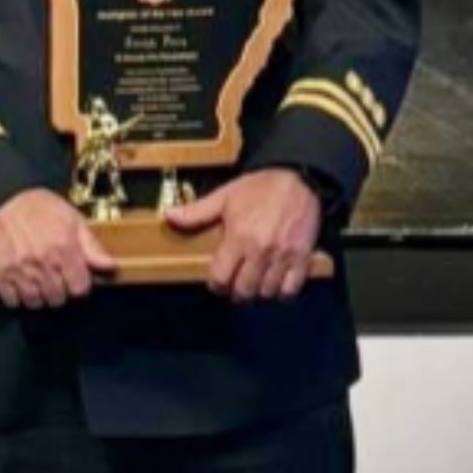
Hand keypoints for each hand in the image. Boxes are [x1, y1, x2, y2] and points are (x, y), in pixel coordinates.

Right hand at [0, 188, 115, 307]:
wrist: (2, 196)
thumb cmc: (39, 206)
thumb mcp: (73, 218)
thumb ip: (92, 245)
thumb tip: (110, 266)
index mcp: (64, 248)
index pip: (79, 289)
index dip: (79, 285)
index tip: (74, 278)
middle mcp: (42, 261)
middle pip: (57, 298)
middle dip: (59, 291)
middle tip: (55, 278)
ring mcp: (19, 269)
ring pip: (35, 302)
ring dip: (39, 296)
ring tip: (38, 282)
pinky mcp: (0, 272)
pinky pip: (12, 300)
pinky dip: (17, 297)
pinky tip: (21, 284)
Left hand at [164, 169, 321, 301]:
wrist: (299, 179)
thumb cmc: (261, 187)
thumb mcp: (225, 196)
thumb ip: (197, 211)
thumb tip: (170, 216)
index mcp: (238, 236)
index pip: (221, 277)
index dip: (216, 284)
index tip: (217, 282)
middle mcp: (260, 250)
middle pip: (243, 290)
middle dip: (235, 292)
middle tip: (234, 286)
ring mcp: (283, 256)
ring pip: (266, 292)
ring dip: (257, 292)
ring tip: (254, 284)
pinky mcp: (302, 257)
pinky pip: (291, 289)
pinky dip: (282, 292)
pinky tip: (275, 284)